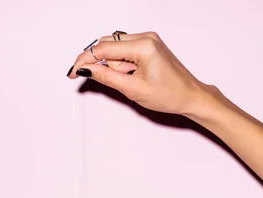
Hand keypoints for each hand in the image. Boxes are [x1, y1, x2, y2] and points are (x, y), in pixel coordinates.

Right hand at [68, 32, 210, 116]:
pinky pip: (124, 51)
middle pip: (107, 46)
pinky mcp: (148, 45)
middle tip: (105, 81)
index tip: (73, 72)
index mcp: (143, 46)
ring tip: (132, 81)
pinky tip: (132, 76)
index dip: (85, 61)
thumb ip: (107, 78)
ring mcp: (147, 39)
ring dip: (115, 67)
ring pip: (115, 49)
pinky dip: (122, 64)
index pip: (103, 49)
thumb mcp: (133, 90)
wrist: (189, 96)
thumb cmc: (169, 95)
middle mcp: (145, 37)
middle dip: (102, 65)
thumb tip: (87, 70)